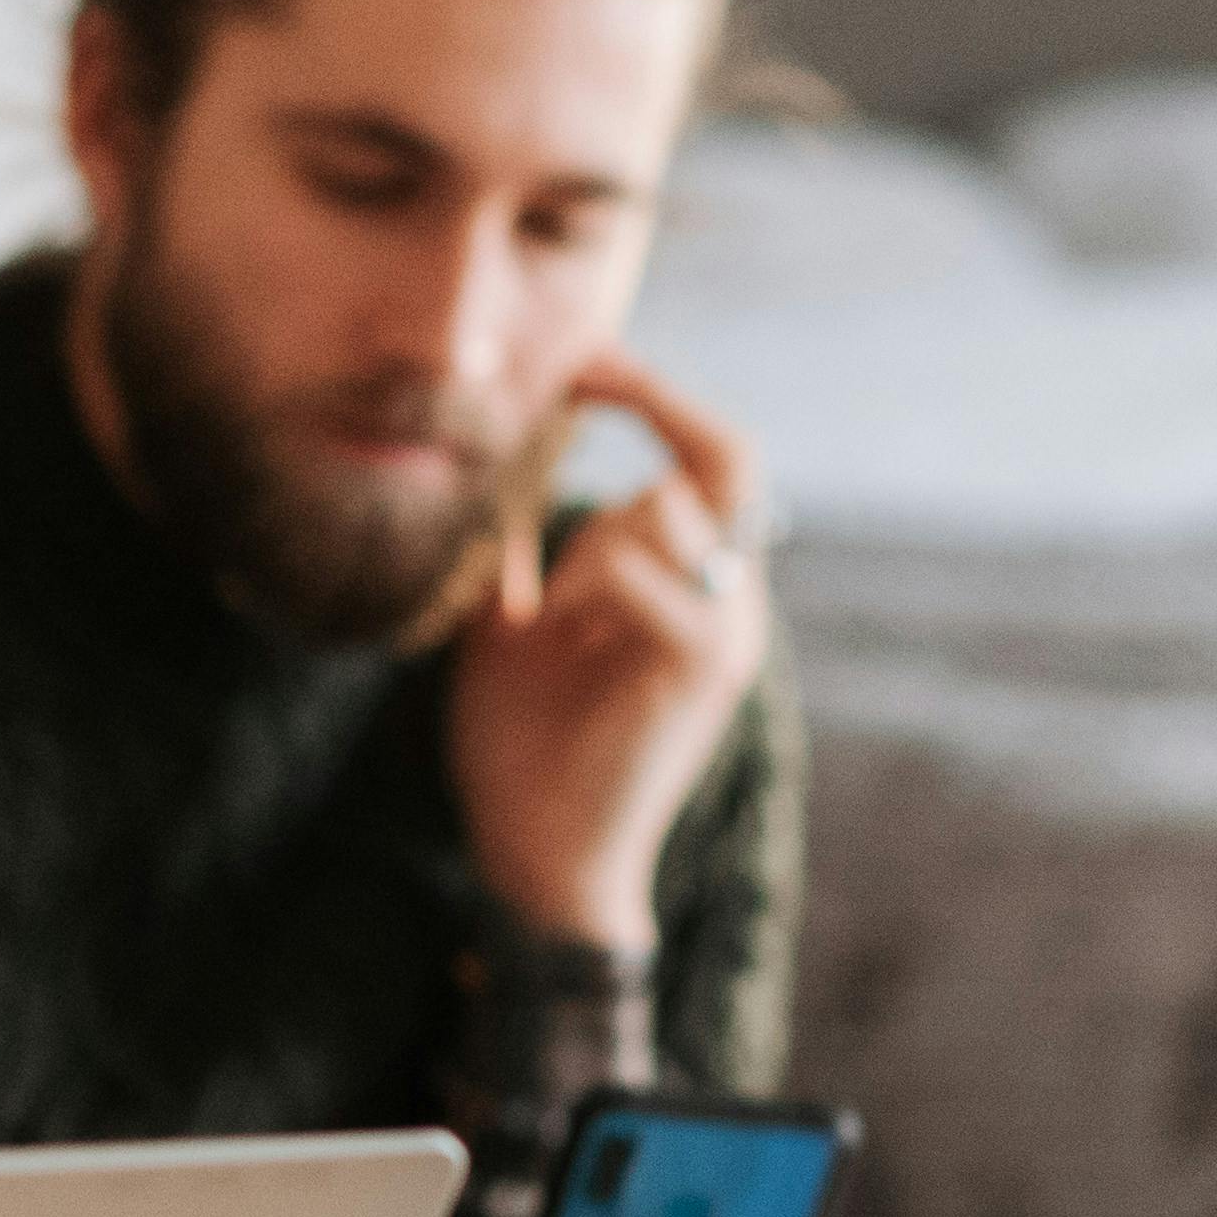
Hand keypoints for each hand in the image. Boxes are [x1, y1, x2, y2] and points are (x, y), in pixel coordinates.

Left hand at [447, 357, 774, 952]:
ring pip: (670, 511)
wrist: (536, 855)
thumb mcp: (505, 624)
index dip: (654, 394)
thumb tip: (481, 469)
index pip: (706, 456)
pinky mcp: (702, 674)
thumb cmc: (523, 745)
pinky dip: (590, 580)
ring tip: (546, 618)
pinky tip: (555, 633)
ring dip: (589, 539)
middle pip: (734, 456)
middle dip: (661, 400)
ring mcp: (724, 635)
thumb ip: (515, 553)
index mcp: (687, 581)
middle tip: (586, 374)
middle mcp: (724, 599)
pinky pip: (653, 575)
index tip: (581, 360)